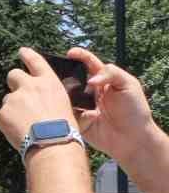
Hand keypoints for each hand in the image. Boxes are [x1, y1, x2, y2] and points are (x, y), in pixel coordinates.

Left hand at [0, 48, 78, 150]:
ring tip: (25, 123)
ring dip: (13, 108)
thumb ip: (76, 109)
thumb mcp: (74, 113)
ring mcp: (13, 98)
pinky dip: (7, 123)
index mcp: (48, 83)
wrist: (51, 144)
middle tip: (19, 95)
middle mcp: (29, 86)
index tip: (22, 51)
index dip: (28, 55)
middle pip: (13, 75)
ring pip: (8, 100)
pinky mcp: (2, 112)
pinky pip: (2, 116)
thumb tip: (92, 114)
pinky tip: (18, 131)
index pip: (36, 61)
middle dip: (15, 82)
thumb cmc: (66, 130)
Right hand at [65, 47, 162, 162]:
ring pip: (66, 96)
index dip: (80, 56)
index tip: (70, 53)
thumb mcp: (128, 85)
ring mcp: (83, 106)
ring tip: (58, 92)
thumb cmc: (135, 110)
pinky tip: (68, 111)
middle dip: (64, 75)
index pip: (90, 64)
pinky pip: (66, 114)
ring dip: (61, 94)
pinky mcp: (77, 121)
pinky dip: (65, 112)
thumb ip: (111, 74)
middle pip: (73, 79)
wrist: (132, 139)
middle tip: (57, 74)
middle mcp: (91, 92)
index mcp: (104, 81)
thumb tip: (90, 79)